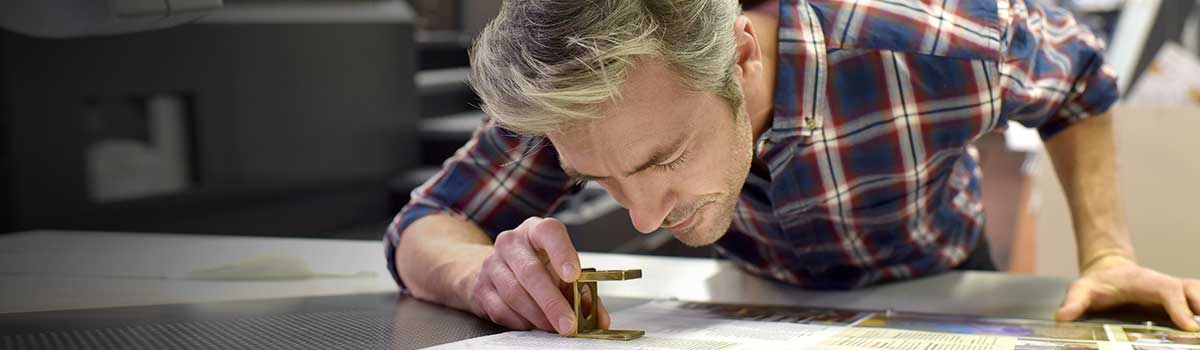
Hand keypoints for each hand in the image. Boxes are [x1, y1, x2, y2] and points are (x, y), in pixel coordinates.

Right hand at [467, 217, 610, 334]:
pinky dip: (520, 322)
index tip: (574, 275)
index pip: (549, 232)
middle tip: (568, 324)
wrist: (496, 272)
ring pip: (515, 293)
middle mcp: (511, 243)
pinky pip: (501, 309)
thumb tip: (598, 319)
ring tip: (552, 327)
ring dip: (537, 316)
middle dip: (552, 302)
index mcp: (536, 231)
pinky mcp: (481, 288)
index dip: (562, 253)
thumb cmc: (536, 268)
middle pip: (530, 271)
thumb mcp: (560, 272)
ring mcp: (492, 264)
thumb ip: (582, 293)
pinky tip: (532, 324)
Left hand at [1056, 255, 1199, 330]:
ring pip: (1199, 294)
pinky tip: (1195, 334)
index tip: (1189, 327)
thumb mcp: (1082, 290)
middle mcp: (1166, 285)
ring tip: (1198, 334)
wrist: (1108, 272)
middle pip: (1194, 290)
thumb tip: (1062, 317)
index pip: (1169, 290)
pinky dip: (1199, 314)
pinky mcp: (1179, 304)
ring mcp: (1176, 294)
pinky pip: (1197, 306)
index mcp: (1147, 281)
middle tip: (1199, 331)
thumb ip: (1074, 302)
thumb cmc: (1097, 283)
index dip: (1180, 307)